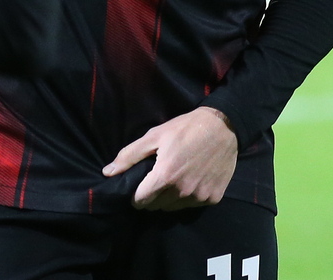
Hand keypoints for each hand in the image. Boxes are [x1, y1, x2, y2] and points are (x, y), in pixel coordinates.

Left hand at [104, 107, 238, 210]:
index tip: (141, 184)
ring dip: (171, 198)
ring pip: (174, 207)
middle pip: (156, 206)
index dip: (137, 194)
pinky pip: (193, 205)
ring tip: (176, 178)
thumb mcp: (155, 136)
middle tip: (160, 178)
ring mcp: (199, 196)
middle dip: (153, 195)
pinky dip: (190, 196)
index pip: (140, 201)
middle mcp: (182, 191)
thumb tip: (107, 172)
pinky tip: (194, 179)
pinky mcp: (213, 197)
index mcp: (165, 176)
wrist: (225, 126)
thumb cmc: (186, 128)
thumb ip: (129, 155)